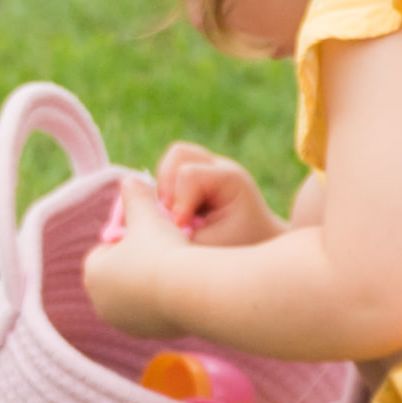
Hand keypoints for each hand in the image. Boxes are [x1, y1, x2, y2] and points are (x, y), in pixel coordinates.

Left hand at [77, 182, 204, 339]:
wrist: (188, 289)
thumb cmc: (162, 249)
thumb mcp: (147, 215)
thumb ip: (135, 196)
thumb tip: (129, 179)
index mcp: (93, 271)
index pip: (106, 249)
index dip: (128, 239)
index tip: (148, 234)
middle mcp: (99, 301)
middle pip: (119, 273)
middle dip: (136, 263)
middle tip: (162, 250)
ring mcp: (121, 321)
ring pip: (134, 295)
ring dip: (148, 283)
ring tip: (172, 269)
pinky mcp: (144, 334)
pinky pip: (149, 312)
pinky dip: (161, 302)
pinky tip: (178, 289)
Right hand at [148, 143, 280, 247]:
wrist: (263, 244)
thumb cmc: (240, 249)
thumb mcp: (210, 248)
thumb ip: (176, 235)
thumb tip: (137, 223)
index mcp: (230, 180)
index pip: (188, 174)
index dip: (178, 202)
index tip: (184, 228)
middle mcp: (220, 168)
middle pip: (178, 153)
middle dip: (167, 185)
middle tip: (174, 217)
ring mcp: (209, 169)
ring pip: (172, 159)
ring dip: (165, 187)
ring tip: (175, 215)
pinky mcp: (198, 176)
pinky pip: (171, 172)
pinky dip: (167, 192)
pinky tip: (178, 214)